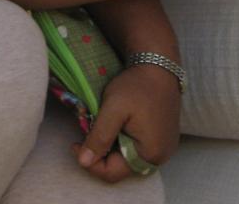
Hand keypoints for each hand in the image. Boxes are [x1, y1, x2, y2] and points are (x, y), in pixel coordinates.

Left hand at [73, 63, 179, 181]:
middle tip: (87, 134)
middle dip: (101, 154)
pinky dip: (122, 142)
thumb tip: (83, 162)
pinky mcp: (163, 138)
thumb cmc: (137, 86)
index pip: (112, 173)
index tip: (74, 143)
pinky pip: (137, 149)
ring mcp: (164, 147)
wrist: (159, 65)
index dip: (90, 163)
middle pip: (121, 168)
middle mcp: (161, 156)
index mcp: (150, 154)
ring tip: (101, 128)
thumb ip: (99, 137)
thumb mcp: (113, 109)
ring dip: (111, 148)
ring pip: (128, 159)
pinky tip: (116, 126)